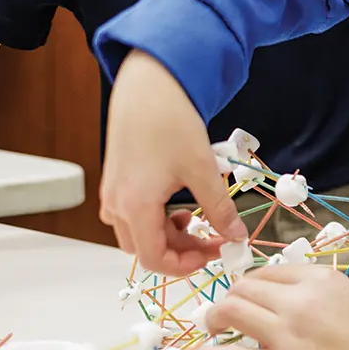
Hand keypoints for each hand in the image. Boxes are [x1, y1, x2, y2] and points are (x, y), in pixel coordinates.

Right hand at [100, 49, 247, 274]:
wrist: (148, 83)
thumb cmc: (170, 121)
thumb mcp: (202, 169)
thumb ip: (219, 208)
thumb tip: (236, 235)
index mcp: (134, 206)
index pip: (154, 259)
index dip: (185, 265)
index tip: (212, 254)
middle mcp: (116, 203)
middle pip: (144, 248)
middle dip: (179, 250)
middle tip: (210, 238)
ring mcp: (113, 191)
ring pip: (136, 232)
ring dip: (166, 234)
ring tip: (195, 216)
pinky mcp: (116, 178)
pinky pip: (131, 213)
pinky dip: (154, 218)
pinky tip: (177, 201)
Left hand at [189, 264, 348, 349]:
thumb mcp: (347, 297)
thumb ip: (312, 291)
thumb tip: (277, 295)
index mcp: (318, 280)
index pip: (266, 272)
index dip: (249, 284)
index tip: (244, 293)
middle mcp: (299, 302)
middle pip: (243, 288)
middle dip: (229, 298)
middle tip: (225, 311)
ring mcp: (287, 337)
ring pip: (231, 313)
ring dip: (214, 318)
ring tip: (212, 327)